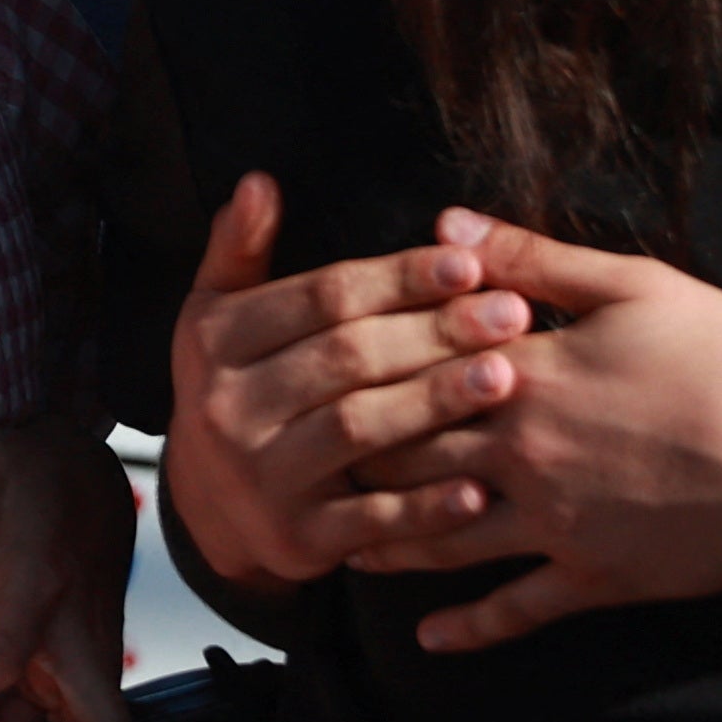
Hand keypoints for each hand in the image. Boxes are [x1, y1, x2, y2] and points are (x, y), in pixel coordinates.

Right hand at [158, 175, 533, 592]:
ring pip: (359, 430)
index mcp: (216, 342)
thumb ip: (239, 250)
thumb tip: (258, 181)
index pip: (321, 299)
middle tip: (512, 315)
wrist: (209, 510)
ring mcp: (262, 477)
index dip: (398, 278)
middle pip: (346, 359)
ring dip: (436, 403)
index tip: (469, 263)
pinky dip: (424, 508)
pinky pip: (369, 520)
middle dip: (435, 333)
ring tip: (507, 377)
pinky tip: (478, 487)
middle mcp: (228, 408)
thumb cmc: (239, 390)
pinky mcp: (294, 540)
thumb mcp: (217, 318)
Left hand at [334, 210, 721, 650]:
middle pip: (410, 461)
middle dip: (353, 463)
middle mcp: (526, 455)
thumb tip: (447, 224)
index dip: (360, 379)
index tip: (316, 379)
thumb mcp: (636, 285)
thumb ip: (533, 258)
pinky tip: (428, 637)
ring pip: (443, 538)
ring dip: (385, 540)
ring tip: (338, 542)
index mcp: (529, 377)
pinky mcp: (596, 577)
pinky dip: (469, 627)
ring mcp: (556, 524)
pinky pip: (517, 610)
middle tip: (300, 466)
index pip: (414, 378)